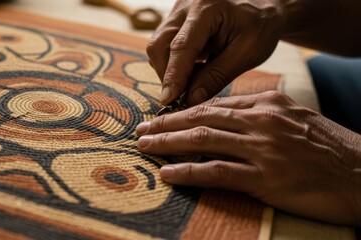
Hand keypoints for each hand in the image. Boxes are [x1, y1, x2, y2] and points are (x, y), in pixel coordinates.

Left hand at [136, 91, 360, 225]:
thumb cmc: (326, 147)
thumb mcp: (292, 118)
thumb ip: (258, 114)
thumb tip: (224, 118)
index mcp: (267, 105)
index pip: (213, 105)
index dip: (182, 112)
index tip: (161, 119)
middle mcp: (261, 122)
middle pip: (201, 118)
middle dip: (166, 125)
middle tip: (141, 131)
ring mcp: (262, 149)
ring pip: (203, 140)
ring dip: (168, 144)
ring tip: (145, 148)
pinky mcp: (266, 178)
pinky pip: (218, 172)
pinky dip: (189, 172)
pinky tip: (169, 174)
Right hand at [147, 0, 284, 105]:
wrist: (264, 7)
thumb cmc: (261, 26)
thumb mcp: (247, 53)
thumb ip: (217, 76)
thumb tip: (190, 99)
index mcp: (207, 7)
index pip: (181, 46)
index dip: (173, 76)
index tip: (168, 100)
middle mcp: (187, 4)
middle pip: (159, 44)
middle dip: (167, 74)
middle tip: (182, 96)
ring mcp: (179, 9)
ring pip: (158, 45)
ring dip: (170, 68)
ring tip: (194, 80)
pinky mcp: (177, 17)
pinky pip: (165, 43)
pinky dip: (175, 61)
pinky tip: (194, 68)